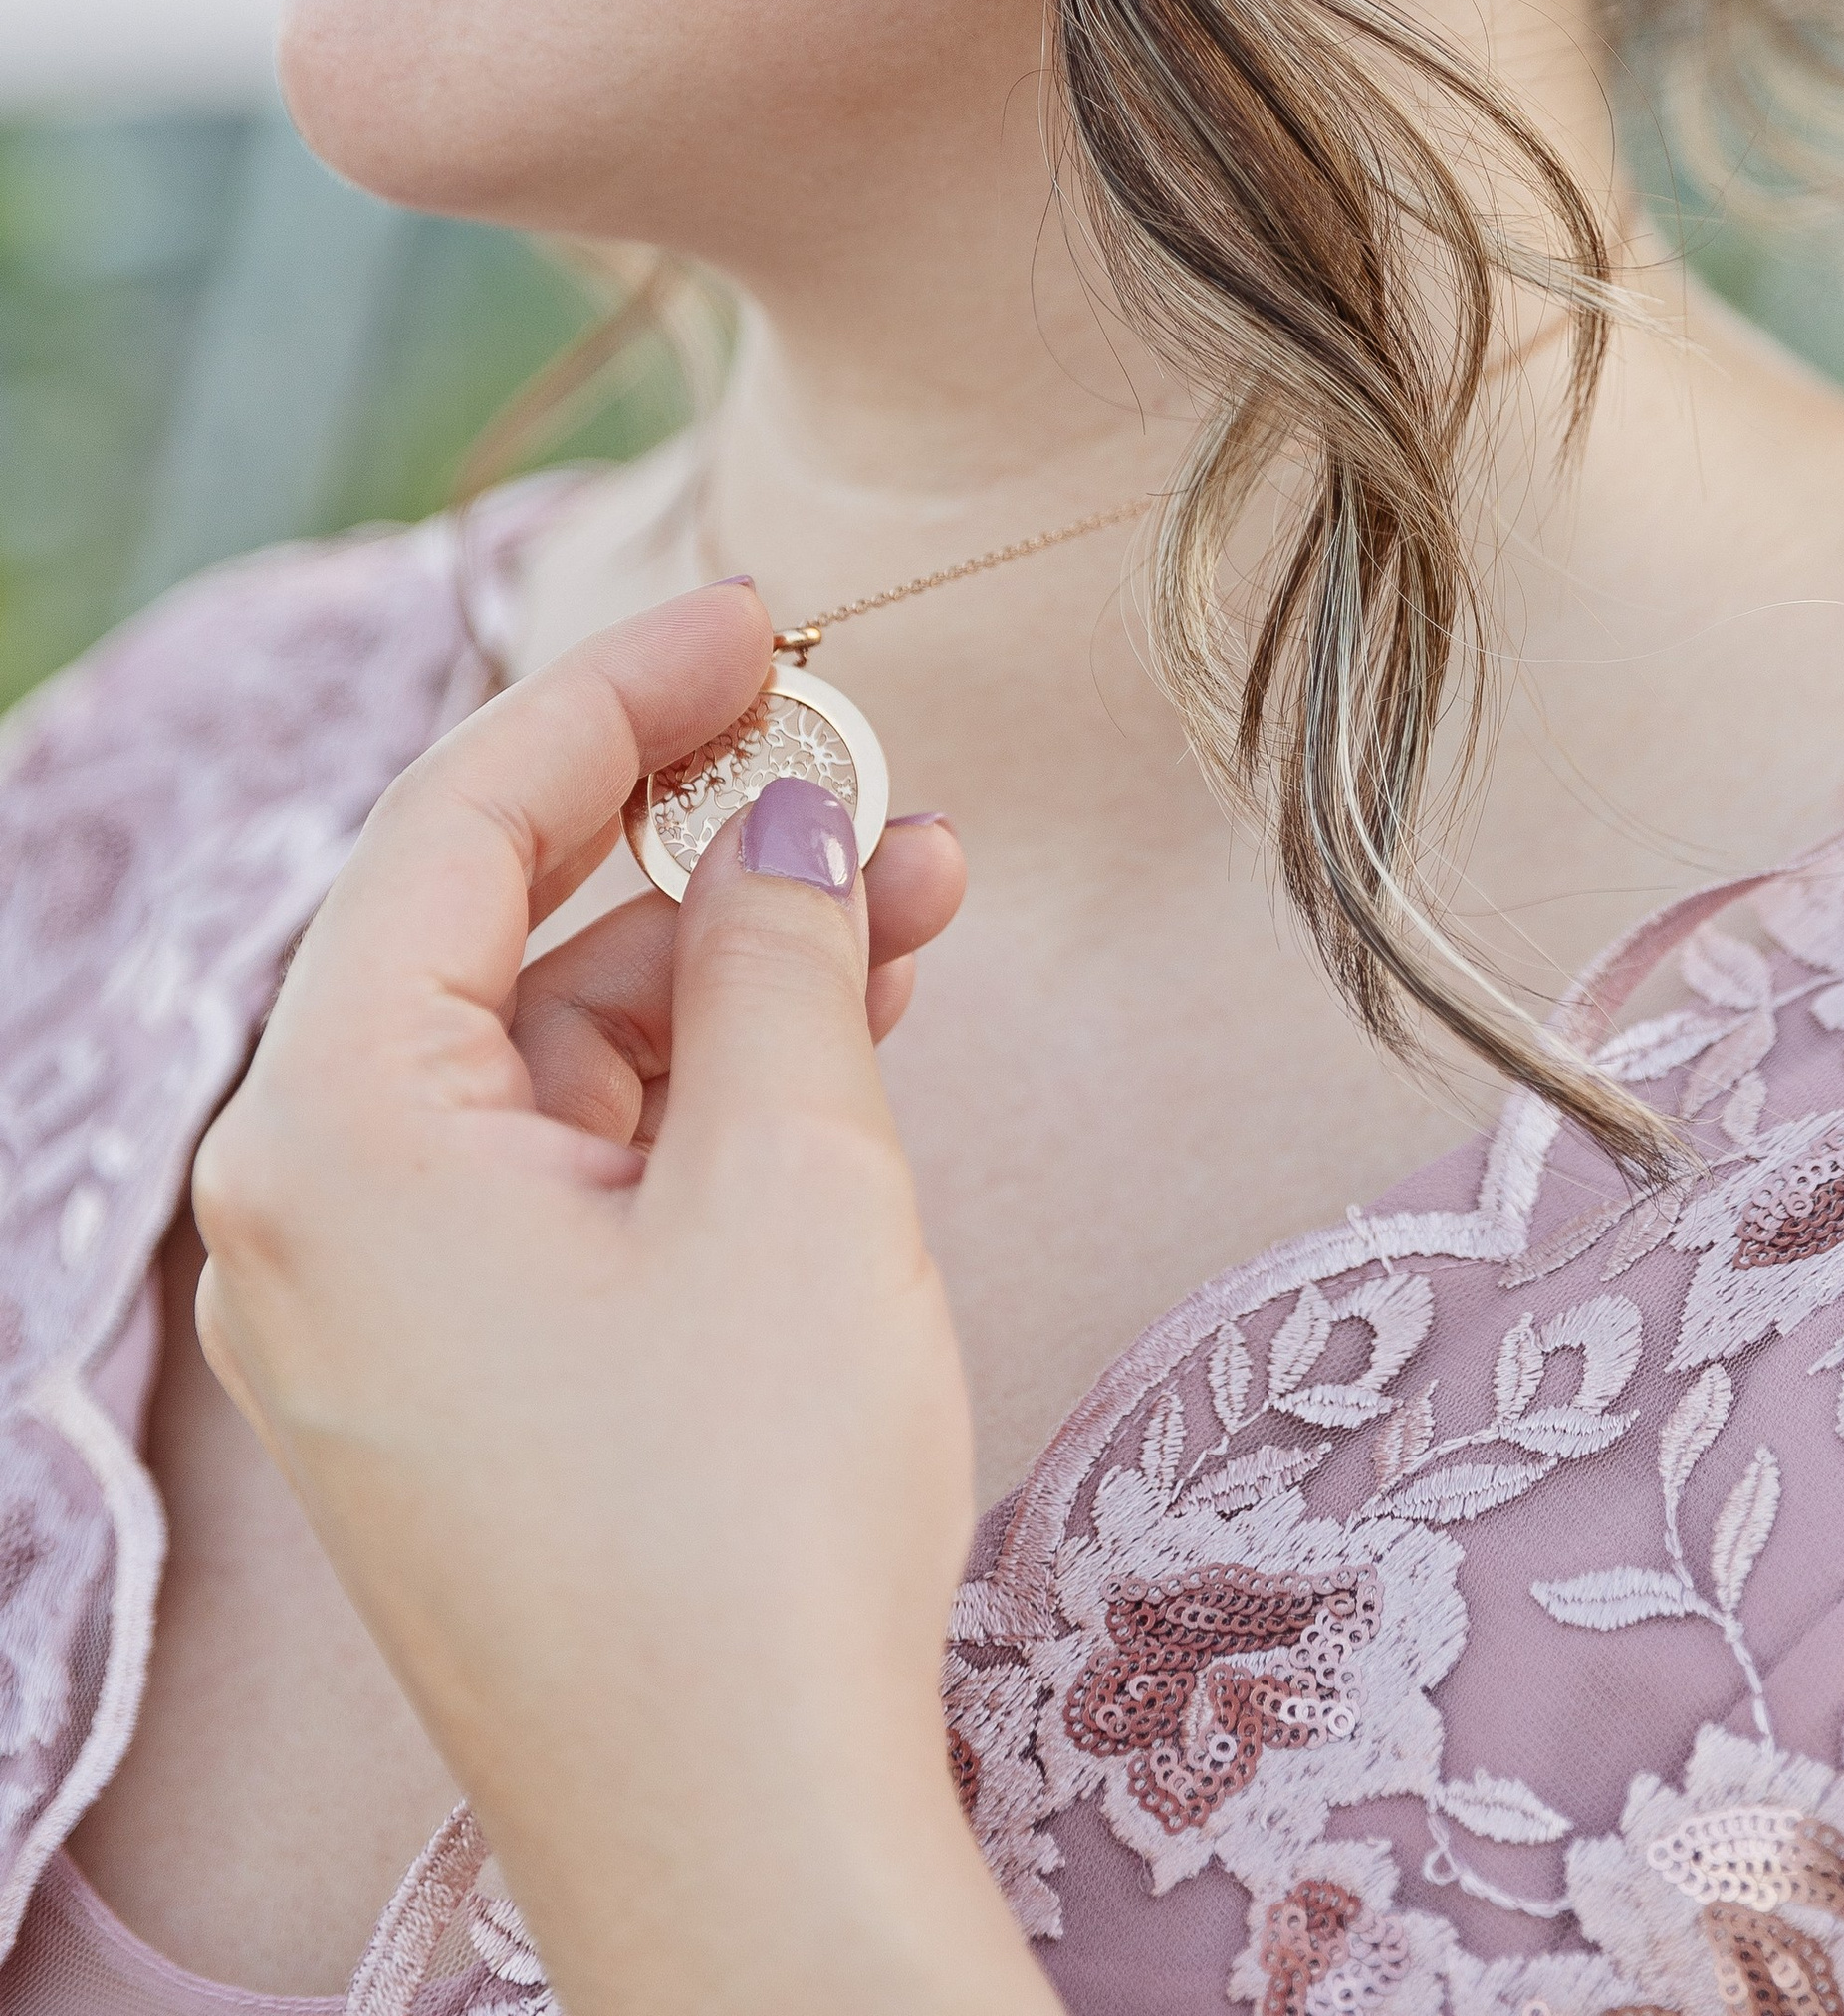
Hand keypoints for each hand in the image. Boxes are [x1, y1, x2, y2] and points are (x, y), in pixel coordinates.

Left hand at [192, 583, 1051, 2015]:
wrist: (740, 1839)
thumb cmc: (749, 1520)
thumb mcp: (793, 1172)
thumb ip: (783, 950)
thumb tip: (791, 825)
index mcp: (329, 1133)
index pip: (458, 820)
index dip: (622, 691)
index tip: (757, 618)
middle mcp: (309, 1208)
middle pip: (493, 925)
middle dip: (690, 827)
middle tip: (851, 744)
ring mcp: (374, 1305)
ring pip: (549, 1044)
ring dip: (727, 962)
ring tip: (920, 897)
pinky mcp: (455, 1378)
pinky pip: (562, 1161)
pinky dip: (697, 1088)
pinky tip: (851, 1031)